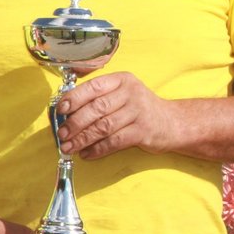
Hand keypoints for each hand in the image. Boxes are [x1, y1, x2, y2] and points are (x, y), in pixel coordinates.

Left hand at [56, 71, 173, 158]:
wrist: (172, 122)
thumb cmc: (138, 108)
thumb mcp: (122, 93)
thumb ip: (98, 97)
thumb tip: (65, 110)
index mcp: (121, 80)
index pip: (93, 87)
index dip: (74, 98)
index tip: (60, 110)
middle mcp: (131, 93)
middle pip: (97, 108)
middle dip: (75, 123)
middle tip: (62, 134)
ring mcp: (138, 112)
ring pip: (103, 127)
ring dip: (82, 139)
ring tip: (69, 147)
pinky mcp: (143, 132)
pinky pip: (114, 141)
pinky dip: (98, 149)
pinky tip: (86, 154)